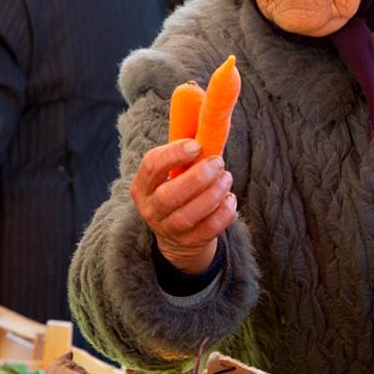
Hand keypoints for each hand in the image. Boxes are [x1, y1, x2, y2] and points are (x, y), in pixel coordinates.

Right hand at [130, 138, 236, 274]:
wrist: (178, 238)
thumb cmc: (178, 193)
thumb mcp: (170, 176)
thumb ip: (183, 158)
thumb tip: (207, 130)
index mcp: (142, 186)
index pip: (151, 166)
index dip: (173, 154)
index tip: (196, 145)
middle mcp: (151, 209)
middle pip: (168, 196)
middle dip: (197, 177)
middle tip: (217, 162)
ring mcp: (168, 229)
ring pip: (187, 215)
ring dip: (212, 194)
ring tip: (226, 178)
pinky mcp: (189, 242)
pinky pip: (207, 230)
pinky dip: (222, 214)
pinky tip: (230, 200)